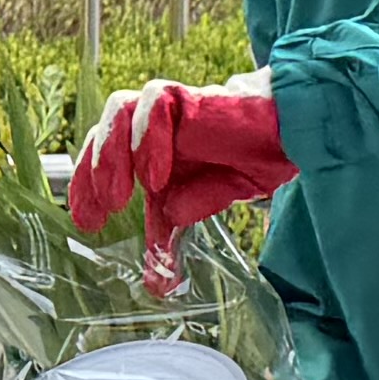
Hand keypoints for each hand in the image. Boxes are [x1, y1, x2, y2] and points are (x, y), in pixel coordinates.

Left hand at [65, 78, 290, 278]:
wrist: (290, 129)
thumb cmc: (254, 158)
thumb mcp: (211, 200)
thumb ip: (180, 229)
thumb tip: (158, 283)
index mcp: (156, 149)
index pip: (108, 159)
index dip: (89, 188)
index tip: (88, 223)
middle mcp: (156, 126)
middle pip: (103, 134)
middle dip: (90, 174)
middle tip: (96, 215)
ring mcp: (170, 110)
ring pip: (119, 110)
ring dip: (110, 156)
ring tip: (117, 199)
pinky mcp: (190, 96)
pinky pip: (154, 103)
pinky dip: (147, 138)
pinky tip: (155, 177)